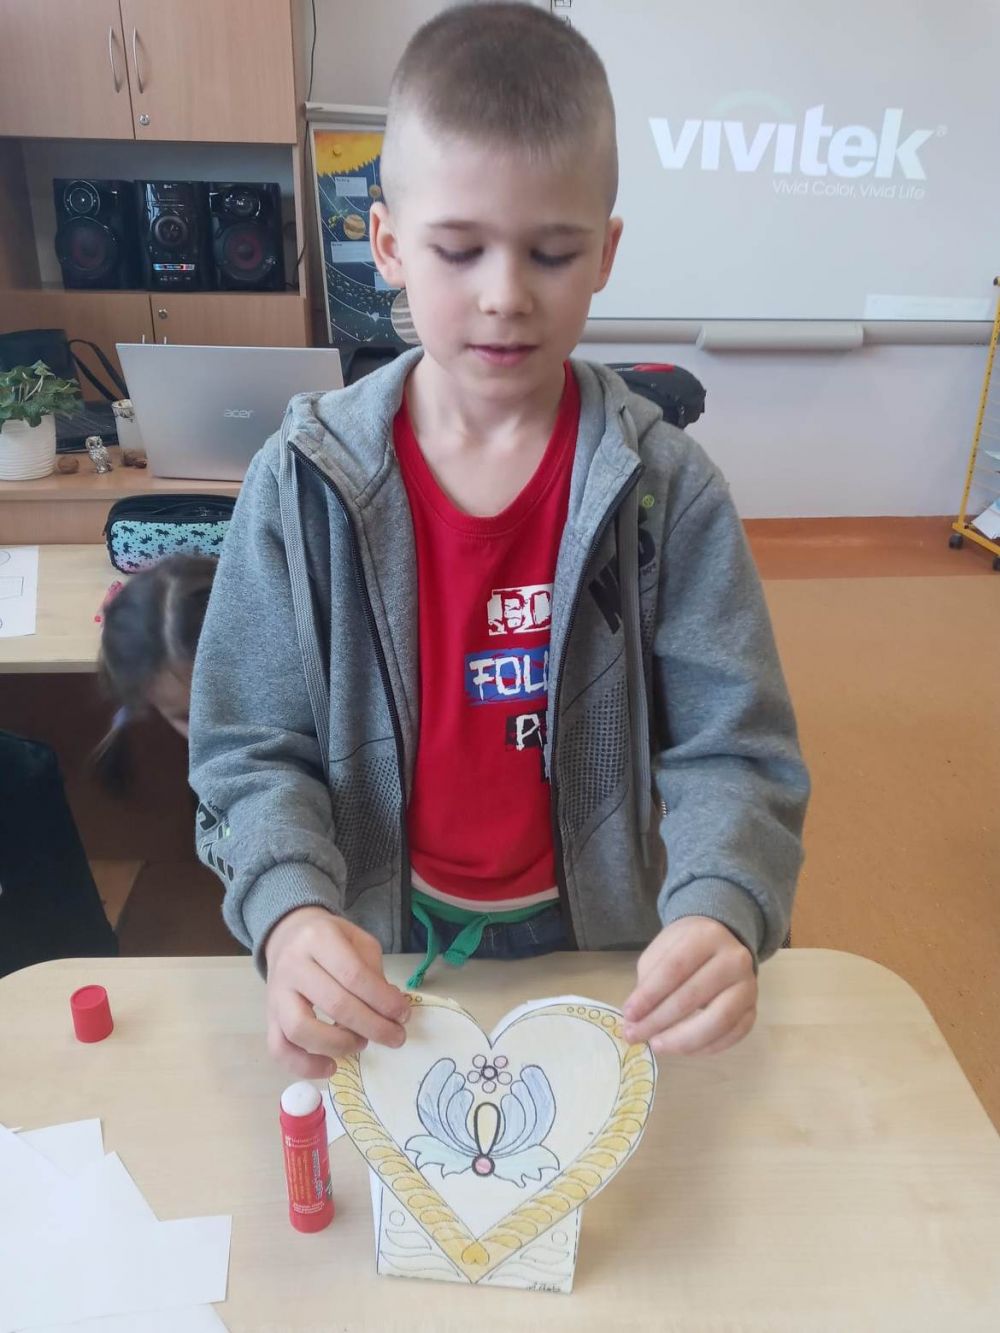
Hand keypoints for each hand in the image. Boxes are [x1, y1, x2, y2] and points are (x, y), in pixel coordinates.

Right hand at [263, 907, 410, 1077]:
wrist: (287, 936)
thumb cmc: (329, 939)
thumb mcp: (356, 940)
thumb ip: (373, 971)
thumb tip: (391, 1009)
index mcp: (318, 938)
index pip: (353, 974)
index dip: (382, 999)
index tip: (403, 1015)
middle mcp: (293, 964)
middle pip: (334, 1003)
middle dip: (372, 1026)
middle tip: (395, 1037)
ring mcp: (276, 993)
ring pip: (301, 1029)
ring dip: (338, 1044)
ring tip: (361, 1043)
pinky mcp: (269, 1016)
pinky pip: (279, 1048)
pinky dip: (304, 1066)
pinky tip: (331, 1068)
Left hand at [621, 916, 756, 1056]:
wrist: (722, 941)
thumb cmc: (685, 947)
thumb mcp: (662, 950)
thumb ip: (649, 981)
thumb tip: (636, 1020)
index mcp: (706, 936)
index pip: (674, 969)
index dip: (649, 995)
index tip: (628, 1015)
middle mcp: (734, 959)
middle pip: (692, 996)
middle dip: (658, 1021)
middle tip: (635, 1036)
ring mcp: (748, 985)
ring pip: (717, 1021)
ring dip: (682, 1040)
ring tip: (657, 1045)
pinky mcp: (753, 1009)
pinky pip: (732, 1035)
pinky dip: (706, 1047)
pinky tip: (682, 1049)